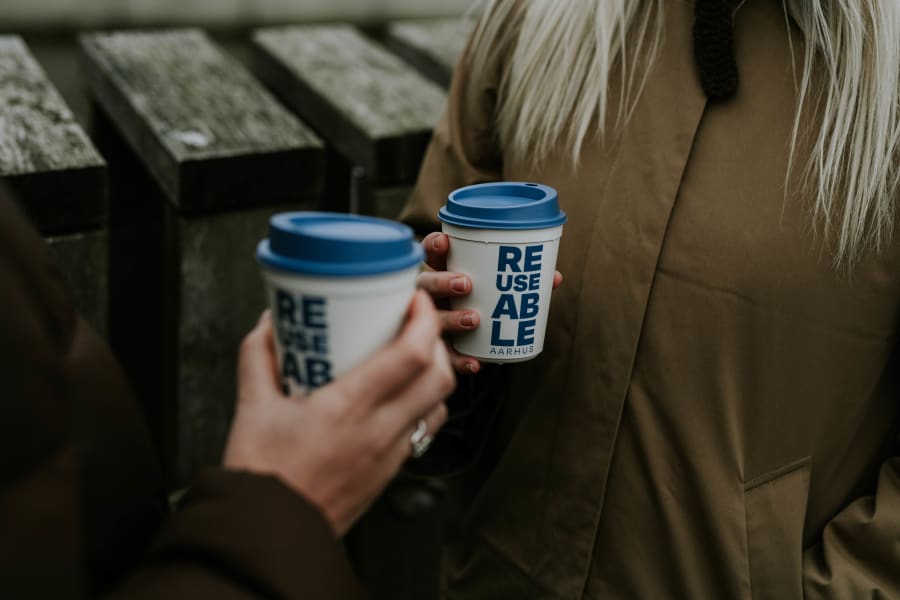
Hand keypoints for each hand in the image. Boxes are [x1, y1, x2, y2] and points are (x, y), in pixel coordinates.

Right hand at [223, 291, 453, 535]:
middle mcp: (380, 431)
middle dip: (436, 340)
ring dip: (435, 374)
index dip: (423, 319)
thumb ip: (259, 355)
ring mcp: (390, 455)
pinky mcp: (391, 471)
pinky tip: (399, 396)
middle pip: (440, 376)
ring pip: (440, 405)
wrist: (270, 534)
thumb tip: (272, 320)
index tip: (413, 298)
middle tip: (413, 322)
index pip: (411, 355)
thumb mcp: (252, 406)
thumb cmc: (262, 473)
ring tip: (411, 355)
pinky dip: (424, 404)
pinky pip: (424, 430)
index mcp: (348, 409)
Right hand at [417, 231, 562, 374]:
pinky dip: (461, 360)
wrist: (468, 343)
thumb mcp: (494, 288)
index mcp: (440, 272)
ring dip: (451, 319)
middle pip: (426, 284)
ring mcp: (431, 323)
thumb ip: (518, 281)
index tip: (446, 242)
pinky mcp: (439, 350)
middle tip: (467, 284)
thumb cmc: (481, 302)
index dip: (433, 245)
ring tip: (474, 319)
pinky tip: (476, 363)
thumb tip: (552, 277)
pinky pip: (446, 357)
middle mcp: (429, 296)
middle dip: (443, 282)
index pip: (429, 253)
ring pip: (432, 319)